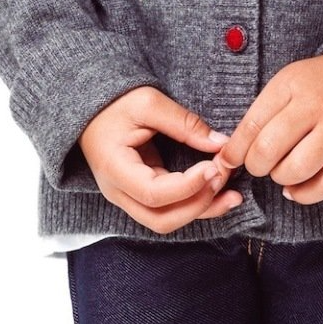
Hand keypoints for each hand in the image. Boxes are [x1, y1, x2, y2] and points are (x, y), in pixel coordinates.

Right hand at [78, 87, 244, 233]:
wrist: (90, 109)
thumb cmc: (113, 104)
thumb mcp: (148, 103)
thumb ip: (185, 123)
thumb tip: (221, 143)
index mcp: (114, 169)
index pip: (154, 193)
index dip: (188, 185)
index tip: (214, 166)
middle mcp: (118, 192)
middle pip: (161, 219)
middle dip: (199, 205)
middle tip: (224, 178)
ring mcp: (128, 197)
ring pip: (167, 220)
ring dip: (202, 210)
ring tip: (232, 195)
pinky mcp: (140, 195)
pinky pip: (169, 210)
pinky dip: (195, 204)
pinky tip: (218, 193)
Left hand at [203, 55, 322, 207]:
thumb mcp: (292, 80)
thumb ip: (266, 111)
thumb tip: (234, 150)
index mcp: (291, 84)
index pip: (251, 125)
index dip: (235, 151)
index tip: (228, 161)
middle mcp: (314, 106)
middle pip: (269, 150)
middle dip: (256, 166)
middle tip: (260, 165)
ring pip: (296, 170)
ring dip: (281, 179)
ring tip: (283, 174)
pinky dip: (305, 194)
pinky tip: (297, 189)